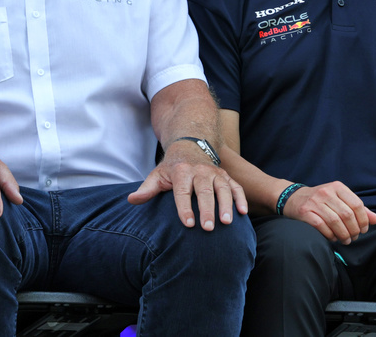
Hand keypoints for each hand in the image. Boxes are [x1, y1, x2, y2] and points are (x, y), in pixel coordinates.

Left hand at [128, 144, 245, 230]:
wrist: (189, 147)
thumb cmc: (171, 168)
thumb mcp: (157, 175)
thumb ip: (147, 189)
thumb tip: (131, 200)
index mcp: (181, 172)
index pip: (182, 192)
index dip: (184, 208)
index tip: (188, 224)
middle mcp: (199, 171)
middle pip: (204, 191)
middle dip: (207, 209)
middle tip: (208, 228)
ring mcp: (215, 173)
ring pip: (223, 188)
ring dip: (226, 205)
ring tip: (227, 223)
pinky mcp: (226, 177)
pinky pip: (236, 187)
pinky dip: (241, 198)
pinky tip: (244, 212)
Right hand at [285, 182, 375, 244]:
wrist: (292, 198)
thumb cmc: (320, 200)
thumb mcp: (339, 199)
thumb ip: (358, 209)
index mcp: (337, 187)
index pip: (357, 205)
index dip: (363, 220)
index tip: (363, 229)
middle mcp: (325, 192)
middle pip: (347, 215)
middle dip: (353, 230)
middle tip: (353, 237)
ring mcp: (314, 201)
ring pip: (335, 222)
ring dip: (343, 235)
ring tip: (345, 240)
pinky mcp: (304, 211)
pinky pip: (322, 226)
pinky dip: (330, 235)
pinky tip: (332, 238)